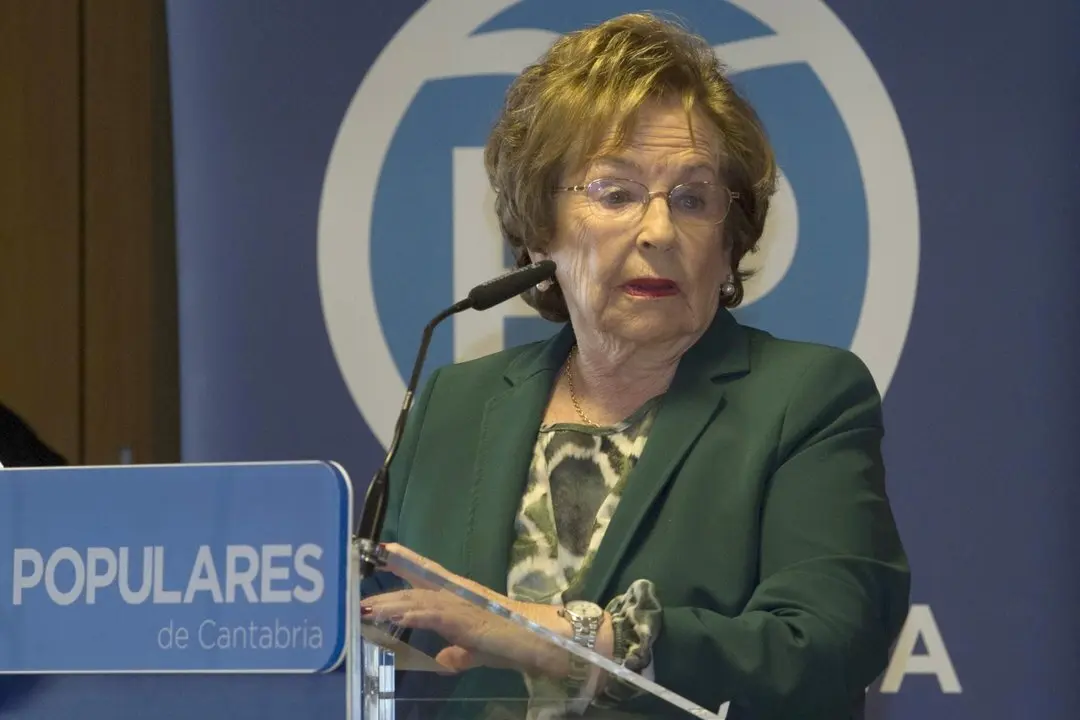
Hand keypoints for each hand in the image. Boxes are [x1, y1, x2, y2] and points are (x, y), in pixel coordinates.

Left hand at [363, 543, 593, 675]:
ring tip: (367, 608)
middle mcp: (457, 593)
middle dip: (389, 587)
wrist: (539, 640)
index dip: (406, 564)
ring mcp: (460, 604)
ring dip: (392, 603)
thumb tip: (444, 659)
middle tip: (361, 586)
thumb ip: (459, 653)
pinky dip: (411, 615)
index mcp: (459, 597)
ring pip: (419, 598)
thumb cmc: (512, 642)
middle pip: (417, 585)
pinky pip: (432, 615)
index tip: (383, 553)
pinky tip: (394, 618)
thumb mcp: (477, 651)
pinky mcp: (464, 619)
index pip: (428, 576)